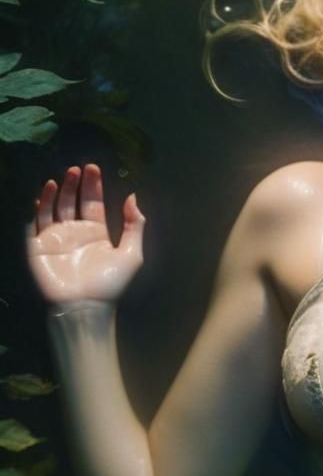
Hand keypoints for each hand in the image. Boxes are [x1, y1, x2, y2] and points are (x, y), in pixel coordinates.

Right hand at [26, 163, 144, 304]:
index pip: (93, 203)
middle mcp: (75, 233)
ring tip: (61, 177)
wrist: (85, 307)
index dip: (93, 186)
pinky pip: (34, 225)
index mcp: (96, 233)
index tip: (93, 168)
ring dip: (55, 193)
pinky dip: (37, 210)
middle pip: (72, 202)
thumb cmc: (109, 284)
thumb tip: (134, 196)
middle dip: (74, 185)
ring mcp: (55, 239)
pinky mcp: (38, 248)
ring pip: (53, 209)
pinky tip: (42, 196)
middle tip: (77, 169)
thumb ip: (135, 225)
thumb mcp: (132, 253)